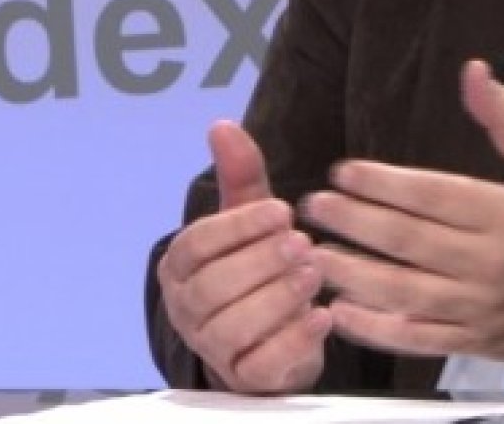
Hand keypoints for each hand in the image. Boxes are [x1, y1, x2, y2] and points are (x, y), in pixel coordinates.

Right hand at [157, 121, 332, 391]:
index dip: (238, 227)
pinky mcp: (245, 380)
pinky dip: (293, 340)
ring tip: (314, 272)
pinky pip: (261, 365)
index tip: (282, 210)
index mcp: (180, 266)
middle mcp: (186, 309)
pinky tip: (323, 316)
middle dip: (260, 262)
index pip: (197, 244)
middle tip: (303, 242)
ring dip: (277, 297)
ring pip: (234, 327)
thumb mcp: (251, 219)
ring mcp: (212, 349)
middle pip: (213, 287)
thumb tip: (221, 124)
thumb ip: (240, 176)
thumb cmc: (256, 269)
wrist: (272, 336)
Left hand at [302, 59, 503, 360]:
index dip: (382, 183)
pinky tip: (341, 312)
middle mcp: (490, 262)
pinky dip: (377, 330)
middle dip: (354, 223)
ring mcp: (482, 308)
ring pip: (405, 294)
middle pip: (409, 242)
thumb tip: (472, 70)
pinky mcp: (478, 342)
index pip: (432, 195)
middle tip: (310, 207)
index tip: (342, 172)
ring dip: (353, 275)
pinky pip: (419, 340)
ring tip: (313, 255)